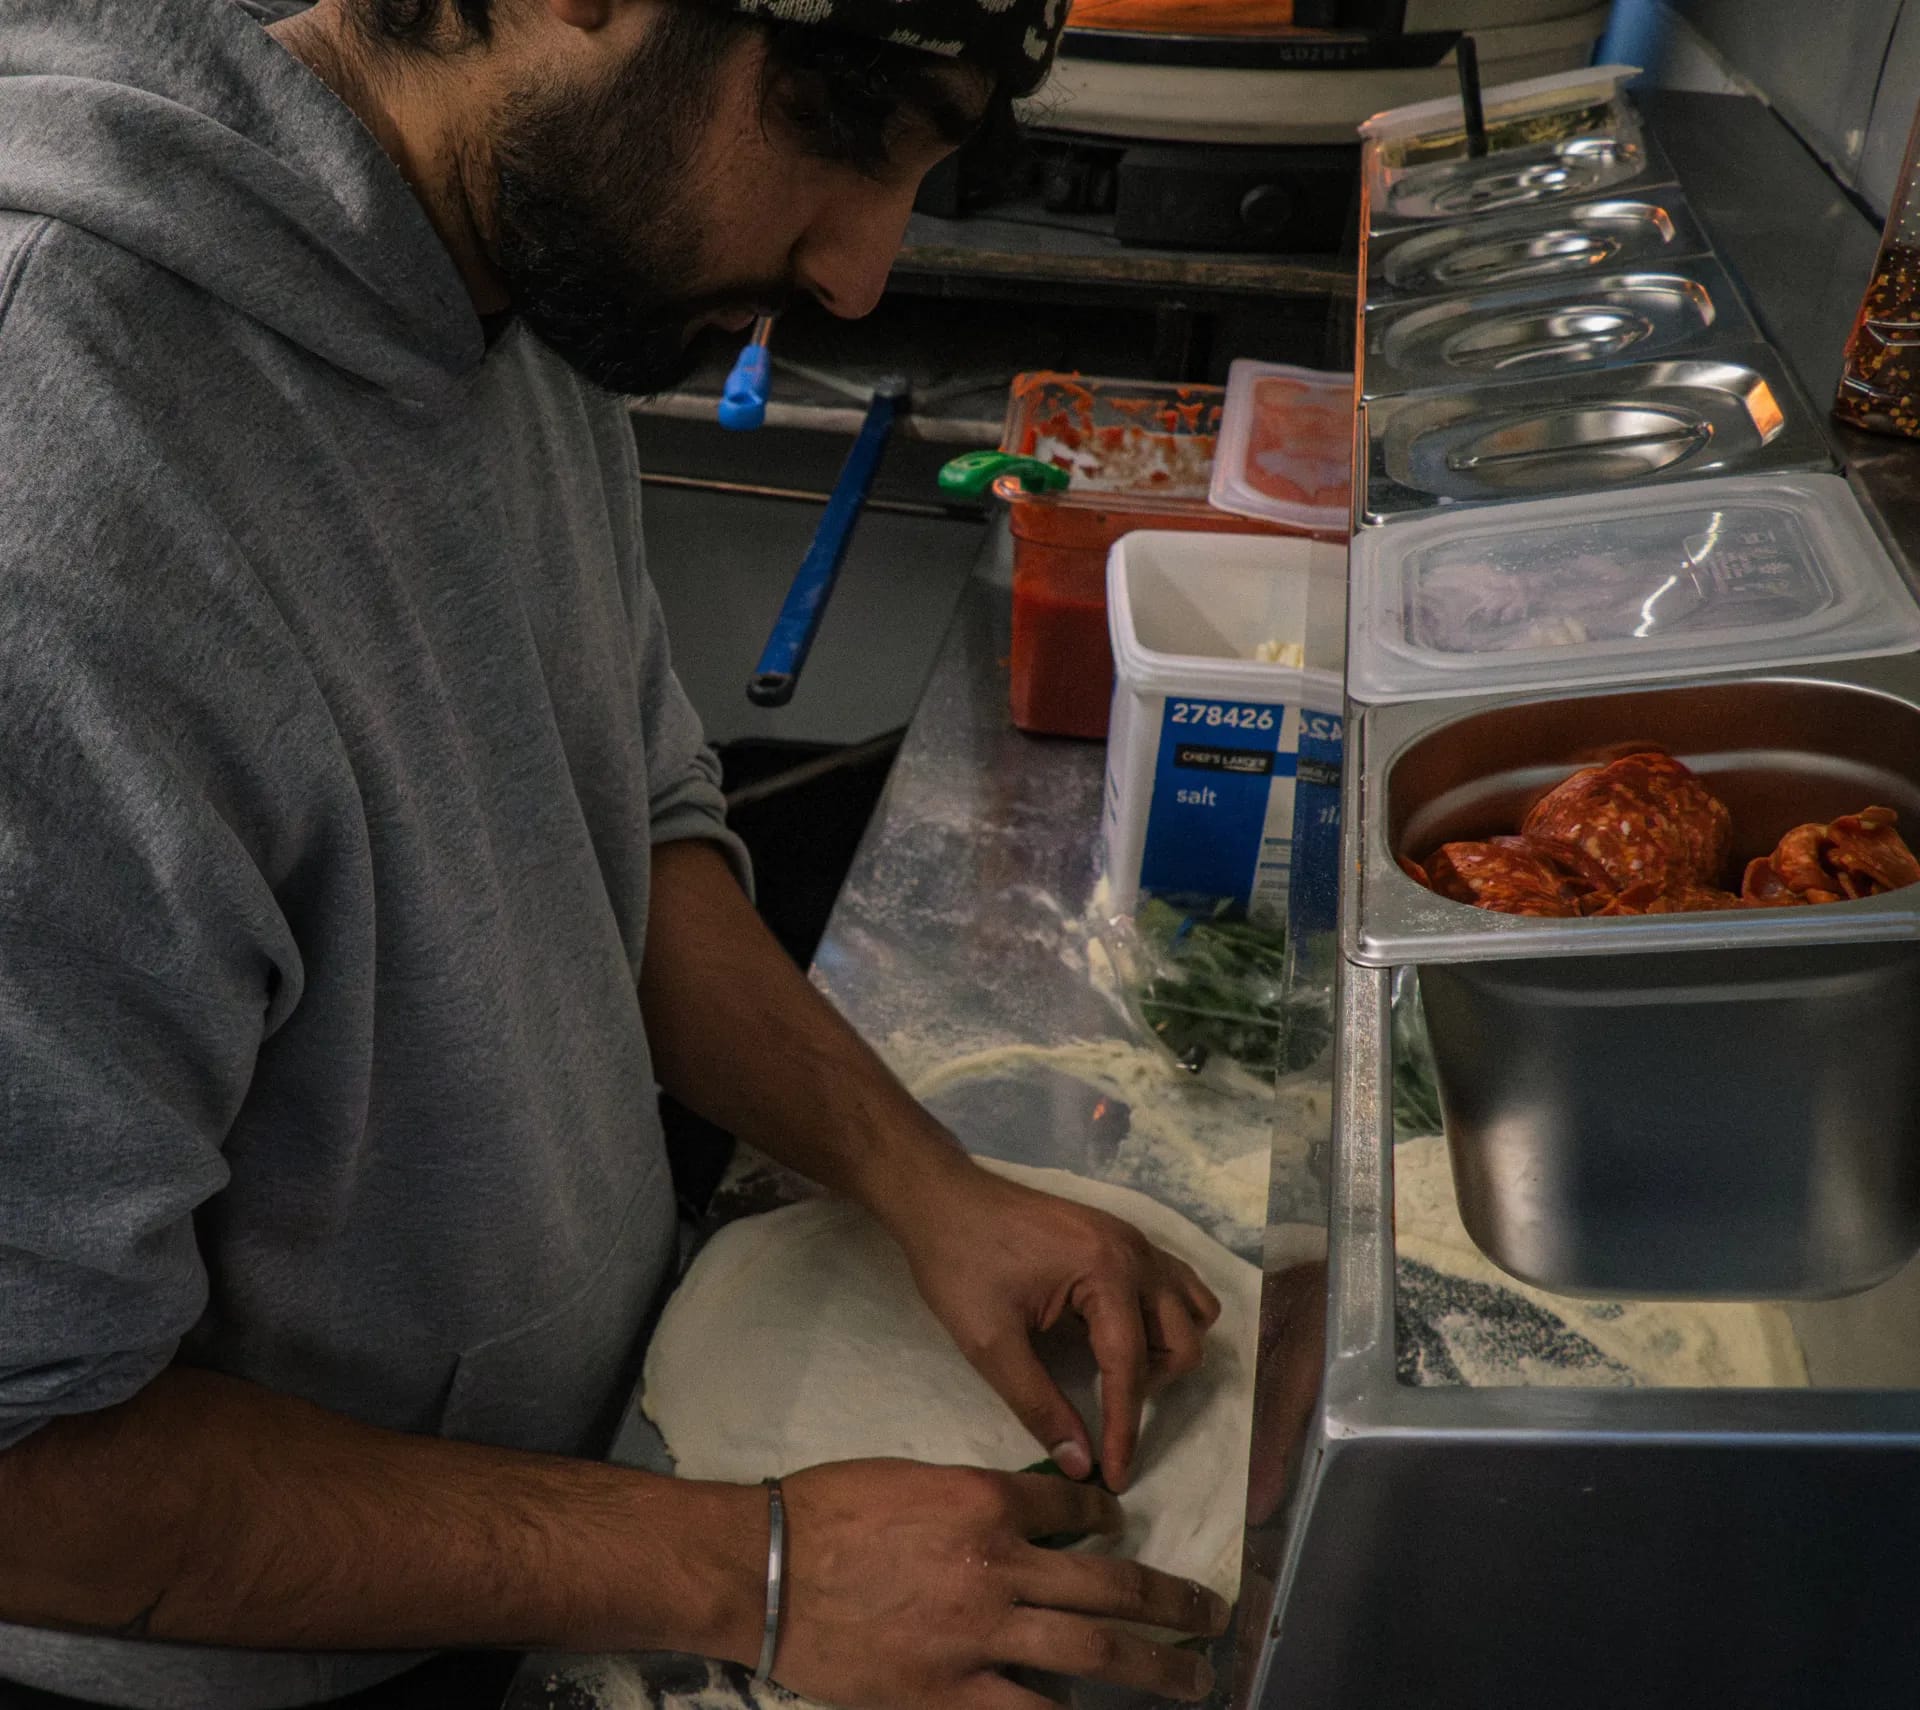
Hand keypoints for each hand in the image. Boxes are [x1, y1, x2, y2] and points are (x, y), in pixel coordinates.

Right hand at [773, 1460, 1227, 1709]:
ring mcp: (977, 1633)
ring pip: (1092, 1649)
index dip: (1109, 1521)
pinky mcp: (947, 1693)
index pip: (1076, 1509)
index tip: (1124, 1530)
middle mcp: (998, 1564)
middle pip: (1108, 1583)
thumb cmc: (827, 1510)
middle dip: (1170, 1601)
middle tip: (1212, 1616)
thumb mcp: (912, 1478)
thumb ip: (975, 1498)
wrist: (765, 1568)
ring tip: (1194, 1678)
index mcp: (985, 1499)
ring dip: (1155, 1665)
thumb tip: (1028, 1520)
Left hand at [882, 1153, 1221, 1490]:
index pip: (1130, 1368)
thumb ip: (1039, 1405)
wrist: (942, 1200)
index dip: (1124, 1431)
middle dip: (1150, 1387)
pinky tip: (1119, 1334)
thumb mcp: (990, 1344)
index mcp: (1105, 1272)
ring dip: (1166, 1350)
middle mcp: (1135, 1252)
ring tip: (1114, 1367)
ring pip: (1192, 1310)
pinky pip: (1175, 1284)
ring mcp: (1134, 1240)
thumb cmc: (959, 1265)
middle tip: (1101, 1404)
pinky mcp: (1124, 1238)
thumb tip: (1080, 1465)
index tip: (1118, 1479)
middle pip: (1182, 1340)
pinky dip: (1164, 1318)